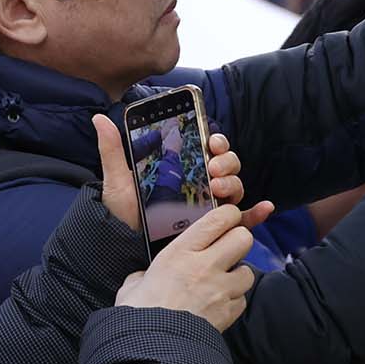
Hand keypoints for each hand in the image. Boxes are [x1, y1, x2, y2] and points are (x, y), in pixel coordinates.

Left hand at [94, 115, 273, 231]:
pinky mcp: (217, 227)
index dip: (215, 139)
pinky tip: (265, 208)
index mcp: (183, 166)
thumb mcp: (119, 180)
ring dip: (234, 182)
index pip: (208, 146)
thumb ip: (114, 150)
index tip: (210, 141)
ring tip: (218, 188)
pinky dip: (258, 212)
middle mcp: (202, 182)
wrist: (124, 246)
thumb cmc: (124, 213)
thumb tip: (99, 117)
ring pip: (235, 186)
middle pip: (226, 164)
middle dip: (225, 161)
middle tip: (212, 168)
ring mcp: (211, 204)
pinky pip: (243, 218)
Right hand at [115, 203, 256, 330]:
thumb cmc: (137, 314)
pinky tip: (218, 305)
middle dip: (238, 242)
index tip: (226, 220)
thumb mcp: (134, 284)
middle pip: (243, 238)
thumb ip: (145, 275)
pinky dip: (233, 302)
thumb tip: (143, 278)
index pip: (220, 218)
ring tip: (221, 283)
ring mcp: (220, 290)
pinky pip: (241, 300)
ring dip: (238, 275)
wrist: (149, 349)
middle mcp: (205, 266)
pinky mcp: (227, 313)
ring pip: (248, 271)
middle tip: (226, 251)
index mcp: (180, 252)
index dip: (228, 216)